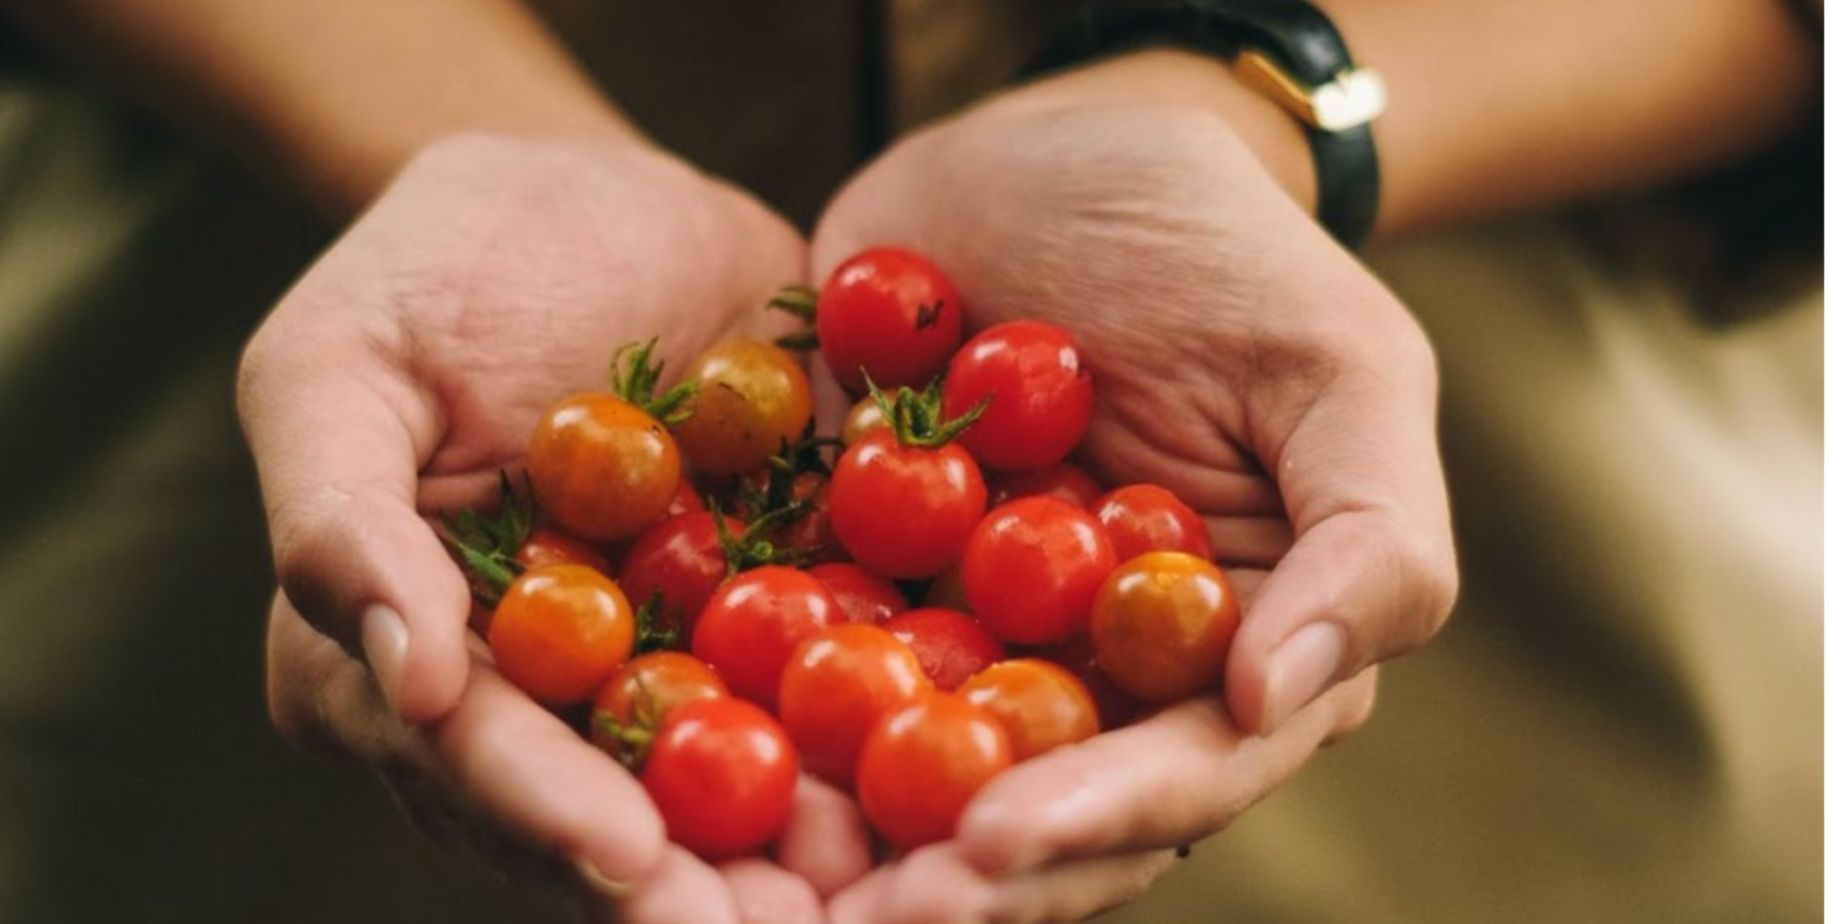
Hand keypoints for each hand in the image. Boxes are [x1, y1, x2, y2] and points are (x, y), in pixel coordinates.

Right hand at [239, 133, 823, 921]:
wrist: (603, 200)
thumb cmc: (439, 268)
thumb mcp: (337, 362)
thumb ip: (340, 517)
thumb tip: (402, 675)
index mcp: (405, 664)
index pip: (470, 761)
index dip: (546, 814)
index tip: (628, 859)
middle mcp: (534, 703)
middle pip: (603, 818)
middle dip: (691, 888)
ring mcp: (659, 675)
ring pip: (720, 790)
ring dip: (799, 853)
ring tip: (891, 888)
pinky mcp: (767, 627)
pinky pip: (820, 698)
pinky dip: (881, 744)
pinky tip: (952, 778)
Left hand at [807, 90, 1457, 920]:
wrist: (1054, 150)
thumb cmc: (1223, 251)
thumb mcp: (1339, 369)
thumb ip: (1370, 540)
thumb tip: (1281, 699)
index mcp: (1228, 654)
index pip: (1178, 772)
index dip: (1092, 821)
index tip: (992, 844)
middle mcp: (1094, 675)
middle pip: (1031, 808)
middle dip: (947, 875)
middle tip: (858, 914)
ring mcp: (966, 634)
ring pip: (908, 767)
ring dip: (840, 833)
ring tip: (758, 874)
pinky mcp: (855, 579)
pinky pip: (799, 657)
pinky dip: (746, 704)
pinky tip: (678, 739)